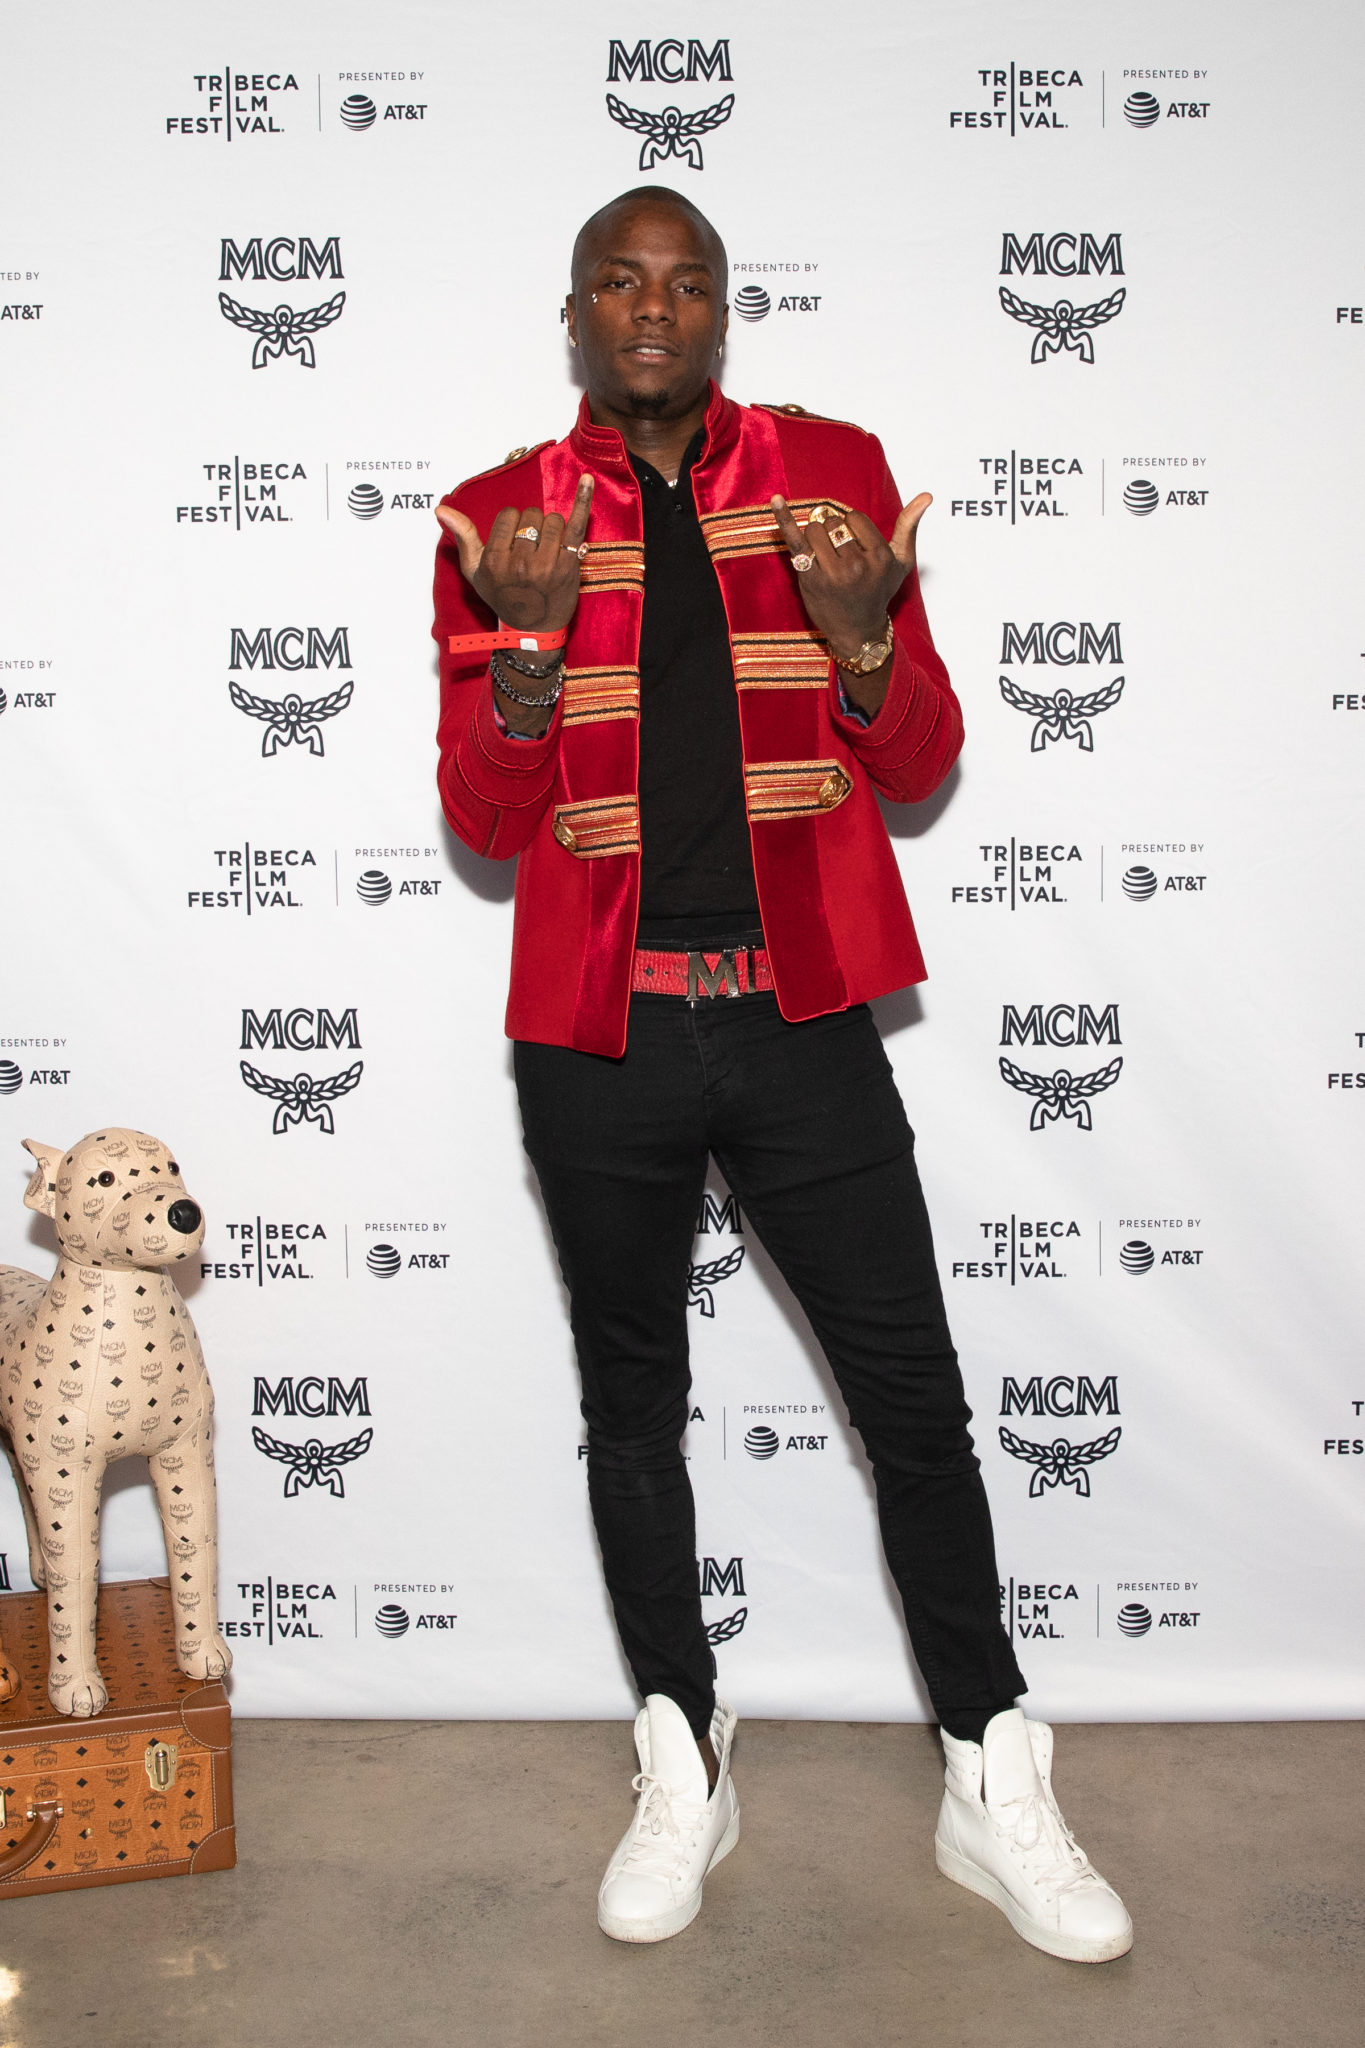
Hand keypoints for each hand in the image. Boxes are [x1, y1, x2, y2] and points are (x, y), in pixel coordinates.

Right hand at [437, 473, 593, 633]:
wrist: (533, 628)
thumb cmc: (502, 596)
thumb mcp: (475, 570)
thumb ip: (462, 536)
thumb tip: (441, 508)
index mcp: (495, 561)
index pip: (508, 515)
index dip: (513, 524)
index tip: (514, 543)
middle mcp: (521, 564)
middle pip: (531, 515)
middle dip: (532, 526)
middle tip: (532, 550)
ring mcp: (547, 565)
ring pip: (552, 519)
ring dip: (551, 528)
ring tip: (547, 549)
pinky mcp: (569, 566)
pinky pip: (577, 525)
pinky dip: (582, 500)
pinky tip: (587, 479)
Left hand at [770, 492, 931, 661]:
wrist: (858, 631)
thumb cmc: (879, 591)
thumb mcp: (901, 562)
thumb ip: (909, 527)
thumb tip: (926, 495)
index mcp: (880, 557)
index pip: (854, 518)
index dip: (850, 528)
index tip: (854, 548)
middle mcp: (856, 565)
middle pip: (832, 523)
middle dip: (832, 534)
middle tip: (839, 559)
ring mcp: (831, 573)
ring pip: (814, 530)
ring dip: (815, 540)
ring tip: (824, 560)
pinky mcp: (810, 580)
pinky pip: (795, 542)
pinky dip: (784, 520)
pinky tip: (776, 501)